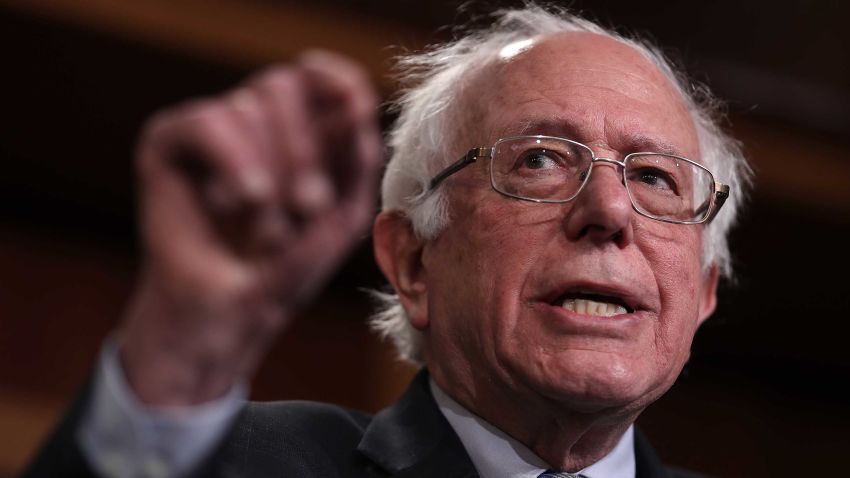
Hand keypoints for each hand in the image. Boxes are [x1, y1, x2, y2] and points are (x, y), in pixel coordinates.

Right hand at [119, 51, 382, 405]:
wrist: (234, 313)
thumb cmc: (290, 266)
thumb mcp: (343, 212)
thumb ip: (357, 154)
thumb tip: (357, 97)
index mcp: (298, 130)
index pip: (317, 75)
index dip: (336, 79)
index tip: (355, 106)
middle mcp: (253, 121)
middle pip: (283, 83)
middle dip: (303, 149)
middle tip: (309, 207)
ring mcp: (210, 130)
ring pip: (249, 106)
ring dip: (269, 176)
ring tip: (265, 230)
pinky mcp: (167, 143)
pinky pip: (209, 121)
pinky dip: (233, 162)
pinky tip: (237, 203)